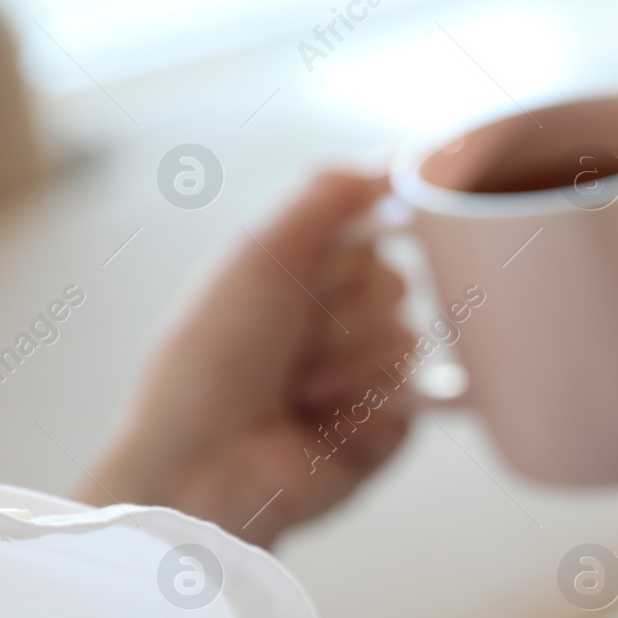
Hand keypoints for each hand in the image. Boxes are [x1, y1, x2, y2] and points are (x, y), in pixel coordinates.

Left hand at [76, 172, 416, 546]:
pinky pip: (416, 396)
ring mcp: (367, 376)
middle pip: (397, 283)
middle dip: (344, 311)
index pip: (376, 230)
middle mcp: (339, 321)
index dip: (355, 245)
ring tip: (299, 390)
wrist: (202, 461)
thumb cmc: (209, 359)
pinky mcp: (388, 429)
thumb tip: (395, 156)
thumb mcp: (259, 253)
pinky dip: (368, 405)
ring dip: (349, 362)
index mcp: (306, 274)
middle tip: (293, 340)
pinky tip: (325, 421)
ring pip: (409, 340)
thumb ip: (326, 193)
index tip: (331, 261)